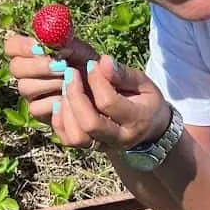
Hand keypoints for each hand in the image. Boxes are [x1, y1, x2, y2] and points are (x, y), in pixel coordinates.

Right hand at [4, 34, 98, 124]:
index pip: (12, 45)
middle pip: (15, 67)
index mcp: (32, 53)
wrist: (102, 92)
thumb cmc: (90, 67)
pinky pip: (36, 107)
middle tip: (61, 66)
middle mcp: (27, 73)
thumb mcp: (83, 51)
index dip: (22, 46)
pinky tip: (69, 98)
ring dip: (50, 83)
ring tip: (70, 82)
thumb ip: (68, 44)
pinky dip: (54, 102)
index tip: (40, 47)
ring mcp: (31, 93)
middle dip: (38, 66)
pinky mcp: (38, 112)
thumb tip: (58, 46)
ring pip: (25, 87)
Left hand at [52, 55, 171, 150]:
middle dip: (75, 95)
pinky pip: (68, 140)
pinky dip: (59, 121)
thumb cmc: (145, 101)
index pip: (108, 102)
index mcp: (136, 120)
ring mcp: (103, 146)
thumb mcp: (143, 84)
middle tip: (71, 73)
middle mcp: (119, 138)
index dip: (96, 81)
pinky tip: (61, 102)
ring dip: (66, 110)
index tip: (91, 63)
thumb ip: (123, 74)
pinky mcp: (89, 147)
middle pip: (89, 124)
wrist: (150, 129)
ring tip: (66, 87)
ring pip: (77, 137)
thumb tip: (103, 61)